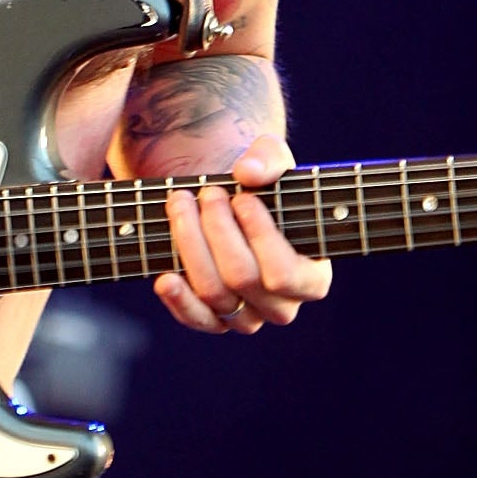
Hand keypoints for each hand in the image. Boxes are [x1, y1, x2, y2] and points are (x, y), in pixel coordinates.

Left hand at [155, 132, 331, 336]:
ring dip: (191, 244)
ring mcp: (246, 317)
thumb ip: (270, 158)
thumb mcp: (272, 160)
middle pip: (242, 278)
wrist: (228, 199)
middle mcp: (281, 306)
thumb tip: (249, 172)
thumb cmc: (260, 184)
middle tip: (208, 193)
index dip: (260, 236)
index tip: (242, 198)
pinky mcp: (213, 319)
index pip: (284, 274)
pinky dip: (178, 299)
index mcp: (311, 278)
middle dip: (218, 229)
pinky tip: (165, 278)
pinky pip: (195, 319)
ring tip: (180, 204)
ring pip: (213, 292)